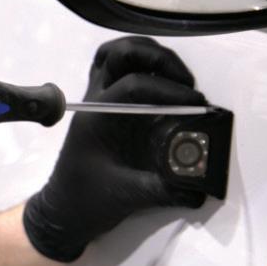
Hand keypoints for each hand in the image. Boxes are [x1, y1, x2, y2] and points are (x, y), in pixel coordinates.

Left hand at [23, 36, 207, 262]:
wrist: (63, 211)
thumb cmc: (88, 202)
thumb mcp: (129, 196)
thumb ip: (166, 189)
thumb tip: (203, 186)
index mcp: (98, 118)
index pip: (133, 85)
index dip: (168, 90)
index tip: (197, 104)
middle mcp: (96, 101)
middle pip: (121, 54)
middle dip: (160, 59)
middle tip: (187, 83)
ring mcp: (98, 100)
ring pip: (116, 54)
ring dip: (150, 54)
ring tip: (179, 77)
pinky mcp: (105, 105)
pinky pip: (117, 69)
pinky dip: (142, 64)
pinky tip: (165, 82)